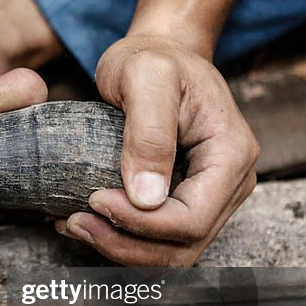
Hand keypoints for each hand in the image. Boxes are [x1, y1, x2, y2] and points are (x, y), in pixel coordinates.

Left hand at [57, 35, 258, 265]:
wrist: (161, 53)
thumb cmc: (154, 58)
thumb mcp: (146, 77)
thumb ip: (148, 134)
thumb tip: (147, 197)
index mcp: (231, 154)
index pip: (193, 219)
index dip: (142, 223)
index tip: (93, 198)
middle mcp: (230, 182)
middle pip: (184, 245)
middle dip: (126, 244)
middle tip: (75, 222)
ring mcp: (212, 196)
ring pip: (172, 252)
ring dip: (121, 248)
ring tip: (74, 225)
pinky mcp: (187, 200)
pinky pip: (159, 238)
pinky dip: (122, 238)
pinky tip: (87, 222)